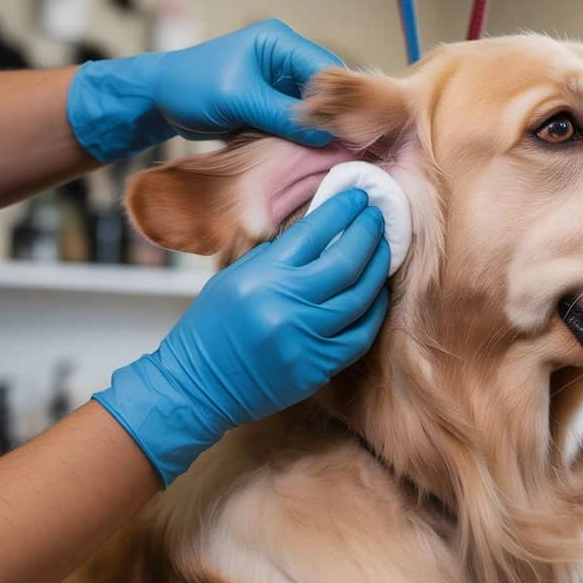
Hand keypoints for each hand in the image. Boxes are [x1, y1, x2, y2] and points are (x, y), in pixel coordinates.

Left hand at [66, 19, 340, 162]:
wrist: (157, 100)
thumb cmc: (188, 87)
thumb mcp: (237, 99)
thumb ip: (281, 115)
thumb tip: (323, 135)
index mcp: (278, 42)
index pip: (325, 69)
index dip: (341, 101)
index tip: (352, 131)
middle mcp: (285, 59)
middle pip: (327, 89)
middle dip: (336, 117)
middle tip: (349, 146)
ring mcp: (280, 83)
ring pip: (316, 108)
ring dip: (321, 130)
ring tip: (336, 153)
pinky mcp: (272, 104)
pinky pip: (299, 121)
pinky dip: (305, 137)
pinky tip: (314, 154)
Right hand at [94, 190, 389, 484]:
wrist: (197, 385)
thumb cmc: (212, 326)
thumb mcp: (233, 277)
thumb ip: (276, 254)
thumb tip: (323, 227)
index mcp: (262, 276)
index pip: (314, 232)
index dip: (342, 210)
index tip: (358, 197)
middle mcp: (285, 305)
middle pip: (345, 261)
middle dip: (368, 233)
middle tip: (378, 218)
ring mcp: (304, 338)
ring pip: (359, 297)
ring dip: (378, 268)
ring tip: (385, 249)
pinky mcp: (316, 366)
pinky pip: (359, 334)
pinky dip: (373, 310)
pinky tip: (377, 292)